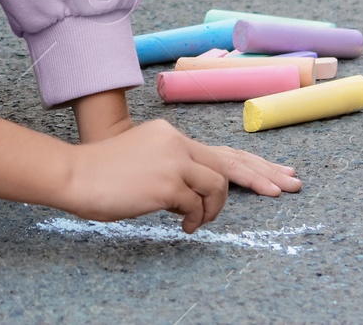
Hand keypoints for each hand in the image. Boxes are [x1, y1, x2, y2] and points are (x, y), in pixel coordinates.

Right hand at [60, 119, 301, 231]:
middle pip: (229, 162)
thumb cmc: (100, 174)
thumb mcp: (140, 161)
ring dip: (212, 210)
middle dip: (262, 177)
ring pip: (216, 186)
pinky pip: (196, 206)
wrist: (74, 174)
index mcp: (169, 135)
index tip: (277, 173)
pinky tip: (185, 226)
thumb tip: (189, 194)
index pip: (218, 150)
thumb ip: (169, 169)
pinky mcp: (167, 183)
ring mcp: (172, 161)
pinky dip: (195, 219)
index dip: (249, 163)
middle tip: (289, 188)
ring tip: (198, 222)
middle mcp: (175, 142)